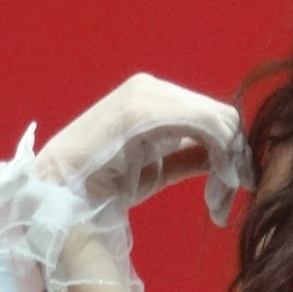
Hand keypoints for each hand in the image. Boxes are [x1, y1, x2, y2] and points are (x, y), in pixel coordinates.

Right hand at [34, 73, 251, 218]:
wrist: (57, 198)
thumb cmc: (102, 186)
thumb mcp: (157, 168)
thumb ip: (192, 154)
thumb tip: (232, 154)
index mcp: (157, 98)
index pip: (215, 113)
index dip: (233, 149)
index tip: (235, 187)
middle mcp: (155, 89)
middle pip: (222, 115)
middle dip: (235, 157)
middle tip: (230, 198)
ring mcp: (148, 94)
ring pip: (218, 119)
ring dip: (228, 162)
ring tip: (220, 202)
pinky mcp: (141, 108)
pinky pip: (203, 122)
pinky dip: (219, 156)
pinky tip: (214, 193)